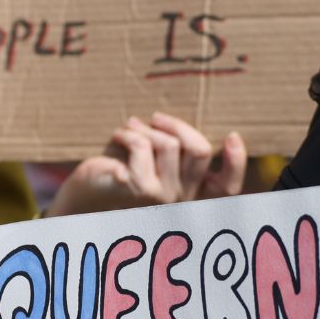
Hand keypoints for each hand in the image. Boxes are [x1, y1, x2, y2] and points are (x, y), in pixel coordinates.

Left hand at [46, 113, 246, 216]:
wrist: (83, 198)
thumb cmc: (119, 174)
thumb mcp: (152, 163)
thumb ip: (174, 151)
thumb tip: (180, 123)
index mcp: (190, 195)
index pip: (227, 188)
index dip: (236, 163)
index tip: (232, 136)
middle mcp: (180, 200)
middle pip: (198, 150)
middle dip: (176, 125)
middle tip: (156, 118)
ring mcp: (161, 197)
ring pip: (169, 144)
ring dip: (145, 128)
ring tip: (129, 129)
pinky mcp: (138, 188)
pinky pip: (142, 145)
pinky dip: (128, 133)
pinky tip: (117, 137)